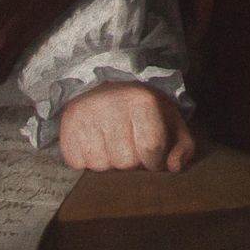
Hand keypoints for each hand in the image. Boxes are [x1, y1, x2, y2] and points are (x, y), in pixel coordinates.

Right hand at [56, 82, 197, 172]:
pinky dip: (86, 161)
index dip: (154, 162)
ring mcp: (86, 117)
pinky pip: (77, 163)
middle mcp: (111, 107)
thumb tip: (174, 167)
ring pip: (100, 166)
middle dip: (131, 163)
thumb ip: (182, 145)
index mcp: (142, 102)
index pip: (150, 148)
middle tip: (130, 149)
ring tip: (111, 146)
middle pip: (125, 161)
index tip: (152, 159)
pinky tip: (94, 145)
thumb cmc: (142, 107)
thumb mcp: (170, 118)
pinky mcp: (67, 127)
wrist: (104, 81)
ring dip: (108, 163)